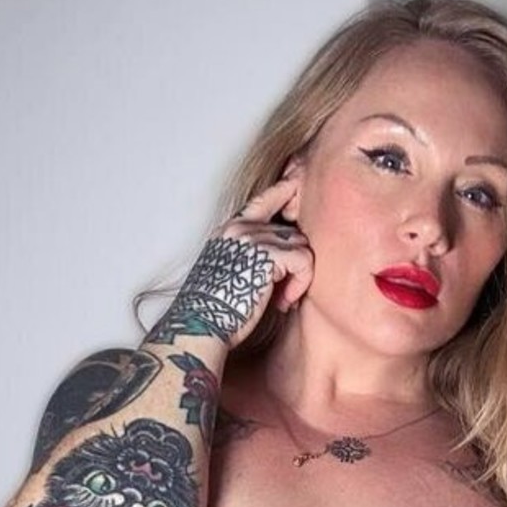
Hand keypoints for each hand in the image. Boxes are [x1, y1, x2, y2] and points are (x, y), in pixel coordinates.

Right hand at [147, 178, 313, 350]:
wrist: (202, 323)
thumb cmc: (217, 309)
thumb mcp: (232, 273)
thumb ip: (253, 257)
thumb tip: (284, 258)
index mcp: (230, 231)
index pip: (262, 200)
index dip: (282, 191)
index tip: (294, 182)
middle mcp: (241, 228)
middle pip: (292, 232)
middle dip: (294, 266)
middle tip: (284, 294)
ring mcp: (254, 238)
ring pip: (302, 247)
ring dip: (299, 277)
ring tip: (282, 300)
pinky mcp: (267, 254)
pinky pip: (304, 260)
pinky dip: (301, 284)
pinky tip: (284, 302)